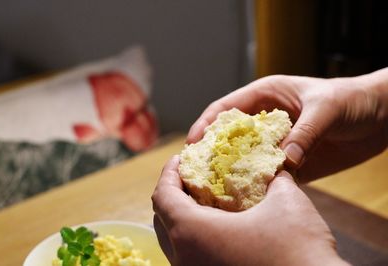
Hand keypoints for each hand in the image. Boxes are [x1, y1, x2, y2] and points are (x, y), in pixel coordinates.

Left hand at [152, 156, 347, 265]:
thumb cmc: (298, 250)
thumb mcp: (287, 201)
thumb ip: (274, 177)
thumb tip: (274, 165)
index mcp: (191, 233)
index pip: (162, 196)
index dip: (169, 173)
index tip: (181, 158)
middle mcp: (184, 259)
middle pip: (163, 219)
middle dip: (174, 193)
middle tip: (191, 176)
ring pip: (175, 241)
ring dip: (184, 216)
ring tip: (204, 199)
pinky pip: (190, 256)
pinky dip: (196, 237)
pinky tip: (219, 227)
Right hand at [187, 69, 387, 181]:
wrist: (380, 117)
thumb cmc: (352, 99)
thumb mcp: (326, 108)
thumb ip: (304, 133)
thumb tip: (285, 162)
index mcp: (265, 96)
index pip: (226, 108)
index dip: (205, 124)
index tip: (193, 144)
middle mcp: (265, 121)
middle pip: (229, 137)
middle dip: (213, 152)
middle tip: (197, 171)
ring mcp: (277, 143)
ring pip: (246, 158)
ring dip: (233, 172)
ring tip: (216, 189)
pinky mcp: (291, 163)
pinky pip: (269, 175)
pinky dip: (258, 185)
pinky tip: (247, 198)